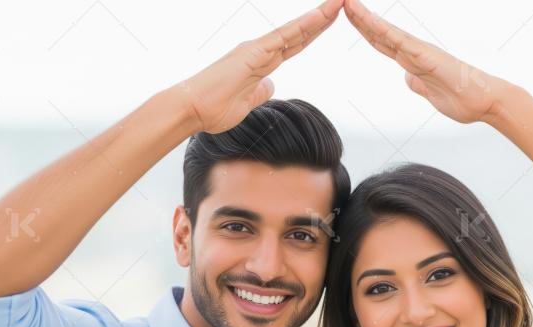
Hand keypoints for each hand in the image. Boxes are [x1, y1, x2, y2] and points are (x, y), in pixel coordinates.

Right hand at [177, 0, 342, 132]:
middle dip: (322, 19)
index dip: (313, 33)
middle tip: (341, 3)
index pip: (295, 45)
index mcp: (261, 62)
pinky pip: (285, 36)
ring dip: (318, 17)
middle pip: (299, 33)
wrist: (191, 109)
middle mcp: (260, 50)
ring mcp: (257, 49)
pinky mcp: (254, 53)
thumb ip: (260, 92)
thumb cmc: (213, 108)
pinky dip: (304, 25)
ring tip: (338, 3)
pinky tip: (320, 16)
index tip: (330, 22)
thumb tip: (270, 86)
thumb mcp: (247, 103)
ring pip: (295, 30)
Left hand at [344, 0, 510, 123]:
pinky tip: (367, 20)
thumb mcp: (431, 94)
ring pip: (385, 32)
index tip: (348, 17)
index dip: (364, 29)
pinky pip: (399, 41)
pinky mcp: (426, 56)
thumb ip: (419, 84)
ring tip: (347, 2)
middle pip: (379, 32)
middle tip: (340, 1)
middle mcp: (414, 51)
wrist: (487, 101)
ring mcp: (420, 52)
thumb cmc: (465, 99)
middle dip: (358, 18)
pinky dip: (382, 29)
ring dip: (365, 18)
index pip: (382, 42)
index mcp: (414, 60)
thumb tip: (408, 79)